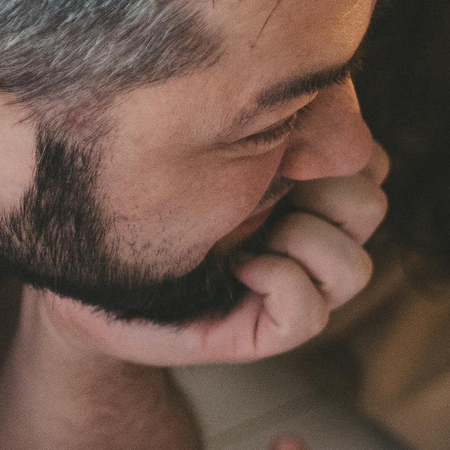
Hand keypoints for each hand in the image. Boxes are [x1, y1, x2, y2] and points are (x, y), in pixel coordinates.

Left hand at [37, 142, 392, 368]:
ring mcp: (291, 284)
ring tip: (250, 235)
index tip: (284, 142)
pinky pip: (310, 314)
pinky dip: (280, 284)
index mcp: (300, 182)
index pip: (369, 163)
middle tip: (265, 185)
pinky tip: (238, 269)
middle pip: (371, 207)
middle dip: (324, 192)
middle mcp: (305, 233)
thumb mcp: (208, 135)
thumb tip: (334, 122)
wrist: (78, 272)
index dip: (341, 149)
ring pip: (354, 268)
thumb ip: (274, 117)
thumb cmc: (132, 194)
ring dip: (305, 243)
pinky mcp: (265, 331)